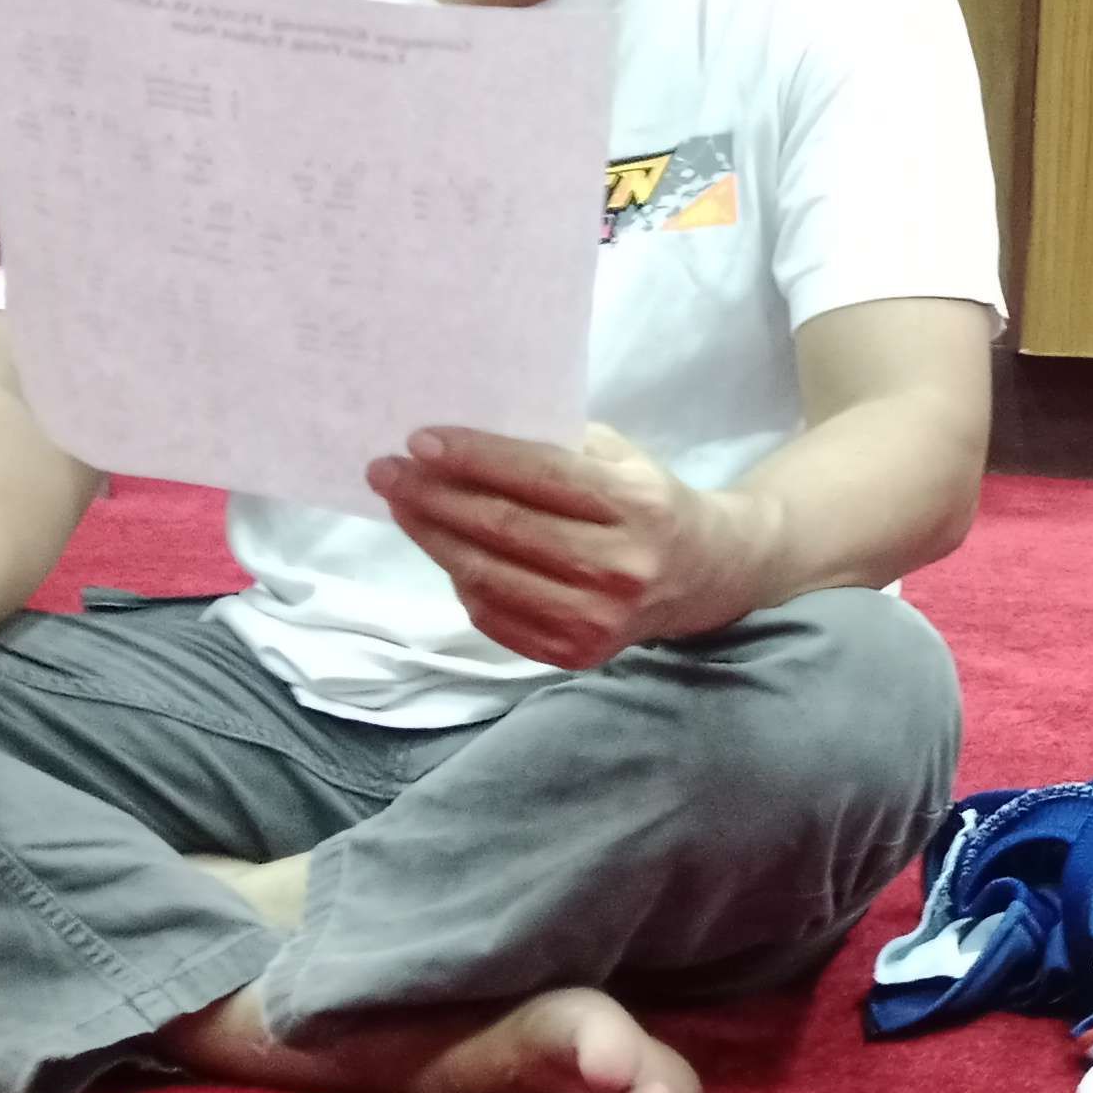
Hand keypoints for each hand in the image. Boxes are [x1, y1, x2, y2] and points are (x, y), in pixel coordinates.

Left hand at [369, 425, 764, 668]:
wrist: (706, 576)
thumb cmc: (651, 503)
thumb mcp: (623, 459)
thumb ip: (559, 447)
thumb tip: (466, 440)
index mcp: (637, 505)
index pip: (540, 476)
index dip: (474, 457)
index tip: (418, 441)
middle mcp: (621, 565)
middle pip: (503, 528)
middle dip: (434, 496)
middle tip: (386, 472)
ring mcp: (598, 618)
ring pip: (488, 576)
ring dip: (433, 538)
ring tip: (402, 507)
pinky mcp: (576, 653)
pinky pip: (494, 617)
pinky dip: (461, 582)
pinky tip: (445, 551)